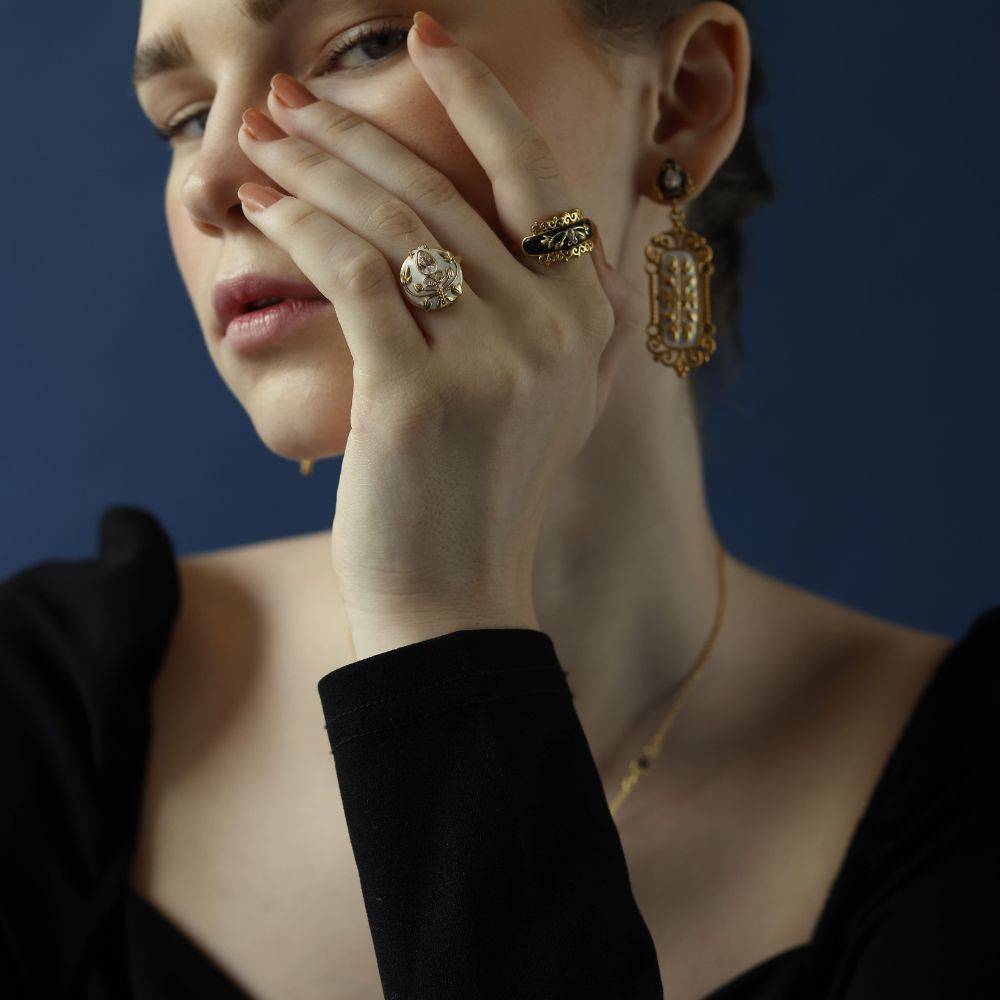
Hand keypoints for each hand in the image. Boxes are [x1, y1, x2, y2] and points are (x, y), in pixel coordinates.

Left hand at [237, 12, 637, 658]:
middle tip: (294, 100)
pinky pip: (352, 274)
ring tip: (263, 141)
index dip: (480, 100)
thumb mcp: (543, 391)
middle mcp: (558, 327)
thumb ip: (546, 304)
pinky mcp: (420, 391)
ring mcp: (496, 360)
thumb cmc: (480, 489)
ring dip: (315, 168)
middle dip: (357, 131)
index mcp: (591, 318)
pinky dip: (298, 228)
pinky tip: (260, 206)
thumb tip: (497, 217)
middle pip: (444, 190)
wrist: (458, 595)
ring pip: (394, 221)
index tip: (431, 40)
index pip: (535, 176)